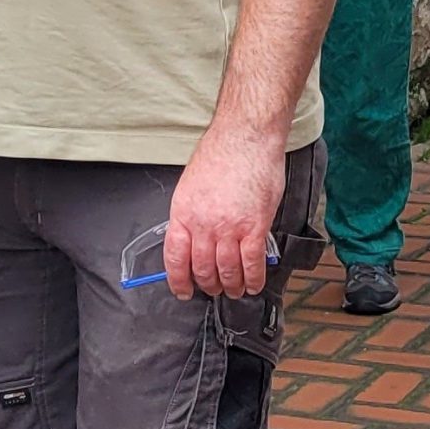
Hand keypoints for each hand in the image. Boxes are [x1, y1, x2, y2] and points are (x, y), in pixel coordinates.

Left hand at [163, 124, 284, 301]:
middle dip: (208, 285)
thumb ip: (190, 214)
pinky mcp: (255, 227)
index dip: (178, 280)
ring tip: (234, 290)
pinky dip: (253, 278)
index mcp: (183, 213)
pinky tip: (254, 284)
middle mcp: (203, 225)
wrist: (245, 137)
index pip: (174, 258)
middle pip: (202, 268)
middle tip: (214, 289)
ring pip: (227, 270)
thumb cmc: (220, 154)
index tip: (182, 291)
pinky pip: (252, 263)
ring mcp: (229, 228)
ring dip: (231, 286)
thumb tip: (192, 238)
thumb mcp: (191, 185)